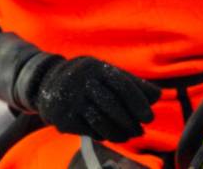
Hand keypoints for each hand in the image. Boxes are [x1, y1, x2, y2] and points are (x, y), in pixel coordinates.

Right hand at [29, 55, 159, 142]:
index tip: (148, 117)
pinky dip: (102, 134)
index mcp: (93, 66)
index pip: (121, 84)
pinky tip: (106, 133)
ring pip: (101, 121)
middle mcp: (79, 79)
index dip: (137, 102)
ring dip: (119, 133)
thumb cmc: (86, 79)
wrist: (45, 82)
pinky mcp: (62, 116)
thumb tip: (157, 95)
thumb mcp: (105, 73)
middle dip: (130, 121)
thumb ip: (132, 83)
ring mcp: (68, 98)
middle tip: (139, 131)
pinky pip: (89, 130)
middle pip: (112, 105)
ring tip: (127, 135)